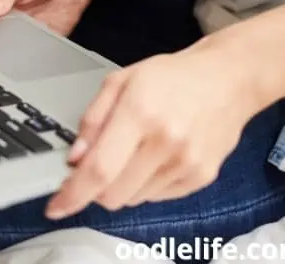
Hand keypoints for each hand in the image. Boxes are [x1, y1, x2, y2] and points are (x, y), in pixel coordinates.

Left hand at [44, 39, 263, 218]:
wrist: (228, 79)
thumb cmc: (171, 77)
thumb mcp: (120, 82)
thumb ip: (93, 120)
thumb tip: (74, 159)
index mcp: (140, 113)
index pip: (100, 169)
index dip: (73, 193)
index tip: (56, 207)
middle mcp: (166, 142)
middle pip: (113, 193)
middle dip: (93, 187)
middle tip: (95, 164)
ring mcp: (187, 164)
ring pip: (132, 199)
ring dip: (119, 185)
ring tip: (131, 150)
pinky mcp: (201, 178)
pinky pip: (156, 197)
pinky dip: (143, 185)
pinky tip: (152, 156)